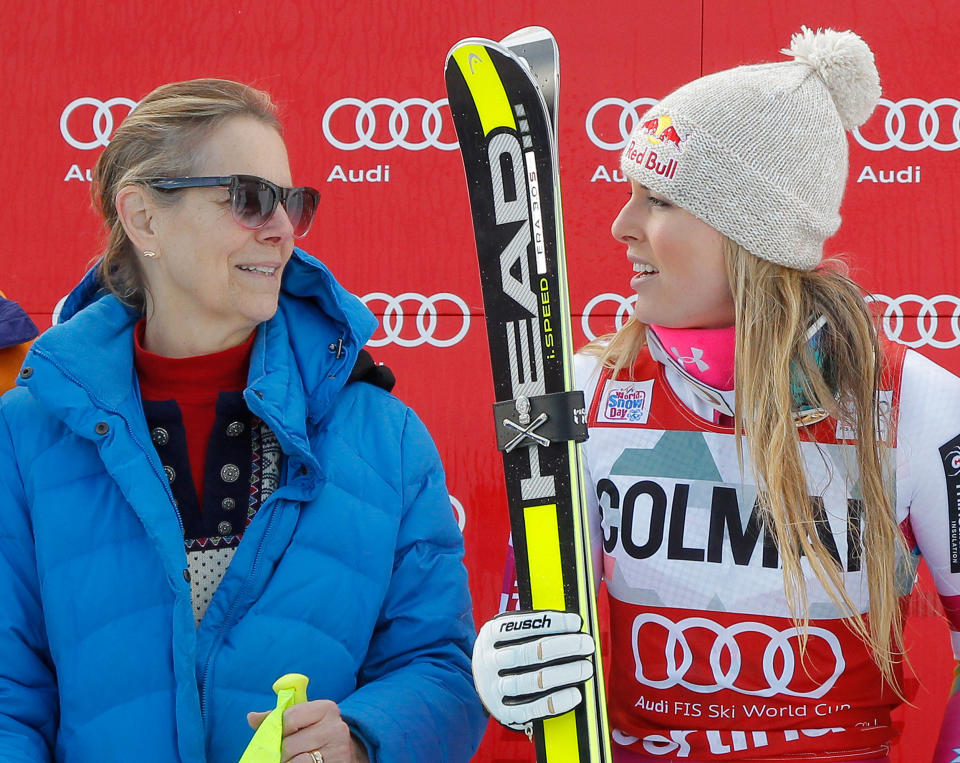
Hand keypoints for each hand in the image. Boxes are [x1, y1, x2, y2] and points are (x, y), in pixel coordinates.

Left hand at [247, 700, 369, 762]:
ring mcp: (339, 750)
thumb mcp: (303, 720)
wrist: (346, 750)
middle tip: (285, 753)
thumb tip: (251, 717)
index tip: (280, 735)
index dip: (279, 729)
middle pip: (290, 744)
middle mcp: (336, 727)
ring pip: (298, 761)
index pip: (290, 717)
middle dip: (282, 752)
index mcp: (326, 708)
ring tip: (294, 759)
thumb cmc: (316, 732)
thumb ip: (278, 718)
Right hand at [472, 610, 594, 730]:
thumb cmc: (506, 652)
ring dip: (565, 673)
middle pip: (531, 652)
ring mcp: (495, 687)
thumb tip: (570, 624)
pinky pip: (533, 708)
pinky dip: (556, 702)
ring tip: (586, 667)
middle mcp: (490, 660)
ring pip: (534, 681)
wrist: (483, 684)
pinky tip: (574, 694)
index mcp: (491, 634)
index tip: (575, 622)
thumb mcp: (508, 634)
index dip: (552, 622)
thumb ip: (532, 628)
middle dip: (564, 646)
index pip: (523, 624)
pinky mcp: (504, 711)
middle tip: (586, 643)